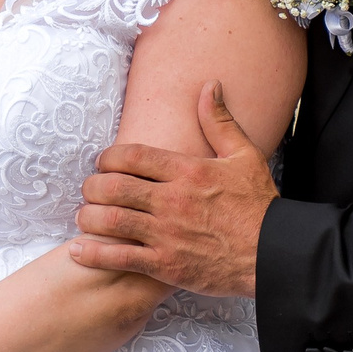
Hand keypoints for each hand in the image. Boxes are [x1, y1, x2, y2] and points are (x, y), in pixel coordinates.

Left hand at [72, 81, 274, 297]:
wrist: (275, 254)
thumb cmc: (260, 205)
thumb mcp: (245, 155)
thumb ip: (220, 121)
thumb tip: (209, 86)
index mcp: (187, 171)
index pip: (132, 156)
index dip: (108, 157)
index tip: (103, 162)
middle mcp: (172, 200)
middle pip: (114, 186)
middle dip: (92, 186)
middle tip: (89, 189)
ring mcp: (167, 234)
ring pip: (111, 221)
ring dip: (88, 217)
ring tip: (83, 217)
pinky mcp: (166, 265)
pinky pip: (120, 258)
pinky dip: (94, 254)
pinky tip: (78, 249)